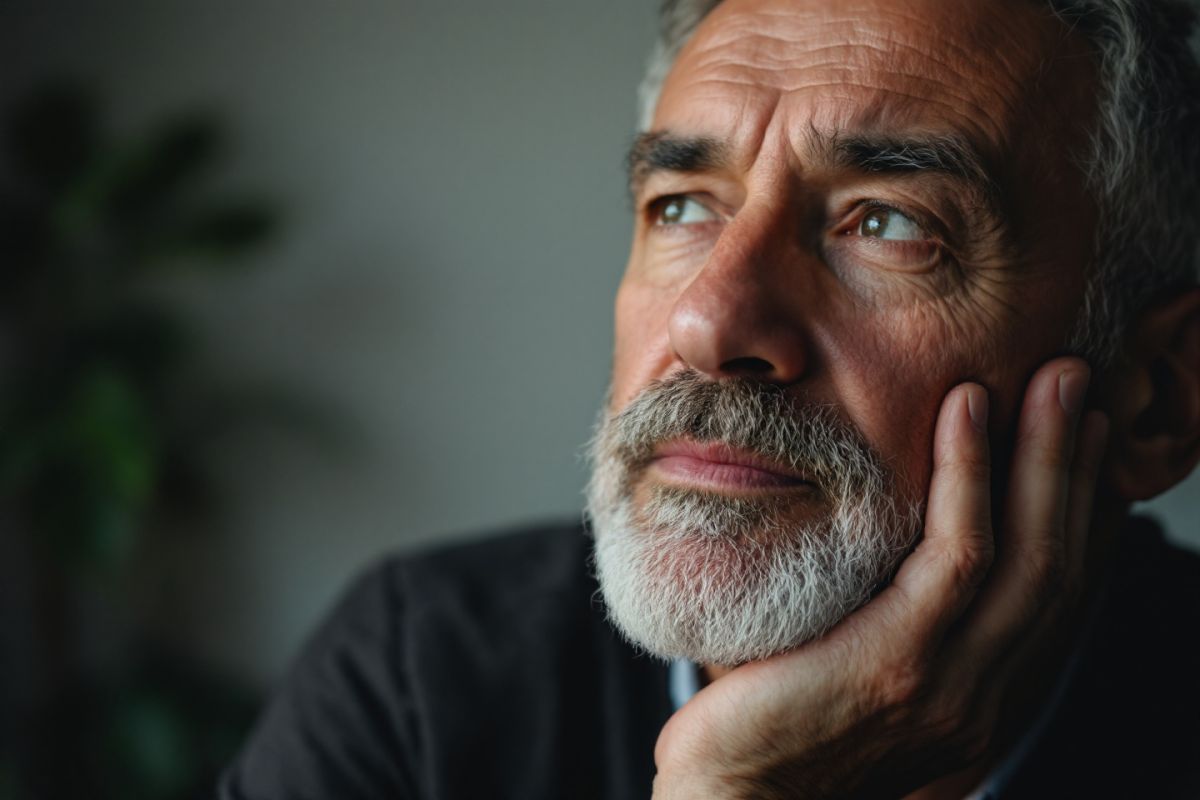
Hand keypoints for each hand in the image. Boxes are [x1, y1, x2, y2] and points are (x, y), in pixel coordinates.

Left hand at [651, 357, 1110, 799]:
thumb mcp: (855, 669)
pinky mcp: (897, 667)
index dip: (1076, 507)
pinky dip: (969, 477)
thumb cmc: (773, 728)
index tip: (1081, 435)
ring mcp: (949, 687)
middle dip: (1076, 464)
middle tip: (1080, 380)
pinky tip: (966, 412)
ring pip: (1026, 554)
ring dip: (1044, 455)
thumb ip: (895, 620)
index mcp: (981, 696)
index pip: (1053, 591)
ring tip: (1053, 376)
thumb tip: (890, 543)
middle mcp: (984, 697)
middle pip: (1057, 563)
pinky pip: (956, 558)